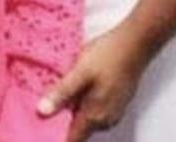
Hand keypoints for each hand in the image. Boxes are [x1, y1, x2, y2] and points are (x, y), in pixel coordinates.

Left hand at [36, 22, 150, 141]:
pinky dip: (83, 100)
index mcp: (94, 116)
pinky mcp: (115, 101)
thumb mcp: (79, 72)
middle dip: (62, 118)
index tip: (42, 125)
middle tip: (47, 101)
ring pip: (86, 117)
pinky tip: (78, 84)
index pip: (72, 139)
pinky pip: (94, 107)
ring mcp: (112, 111)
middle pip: (78, 128)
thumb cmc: (108, 56)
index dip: (55, 134)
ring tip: (62, 89)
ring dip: (73, 107)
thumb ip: (62, 93)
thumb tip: (41, 112)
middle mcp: (105, 120)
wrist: (134, 43)